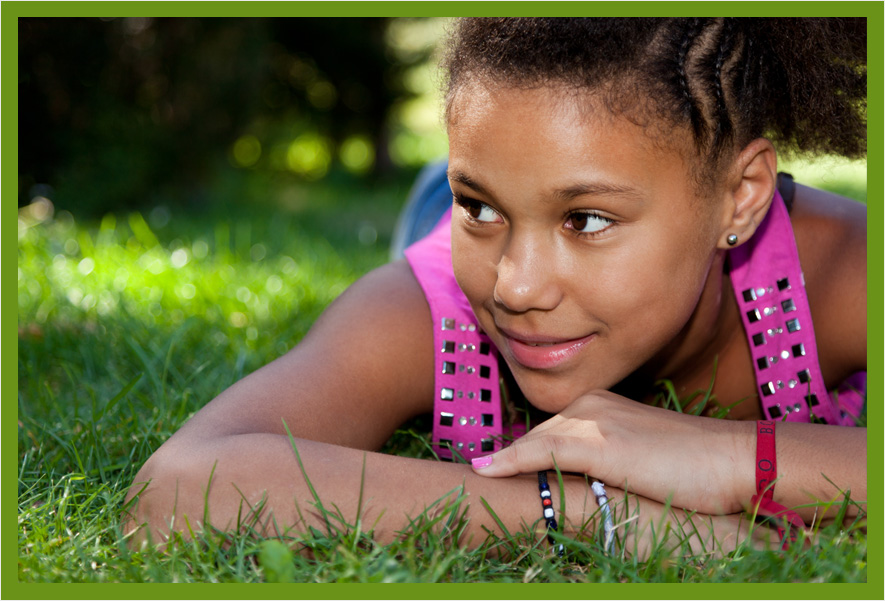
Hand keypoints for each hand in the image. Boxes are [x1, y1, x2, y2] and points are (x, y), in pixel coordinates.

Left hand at [472, 390, 754, 513]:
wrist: (733, 460)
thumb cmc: (697, 464)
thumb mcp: (642, 453)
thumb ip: (611, 456)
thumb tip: (590, 480)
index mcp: (602, 402)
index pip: (550, 428)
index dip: (523, 450)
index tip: (495, 465)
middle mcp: (592, 404)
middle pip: (538, 434)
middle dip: (511, 455)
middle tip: (479, 471)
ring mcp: (593, 420)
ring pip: (534, 442)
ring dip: (504, 461)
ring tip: (474, 474)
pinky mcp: (597, 443)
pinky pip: (540, 453)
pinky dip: (510, 461)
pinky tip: (485, 470)